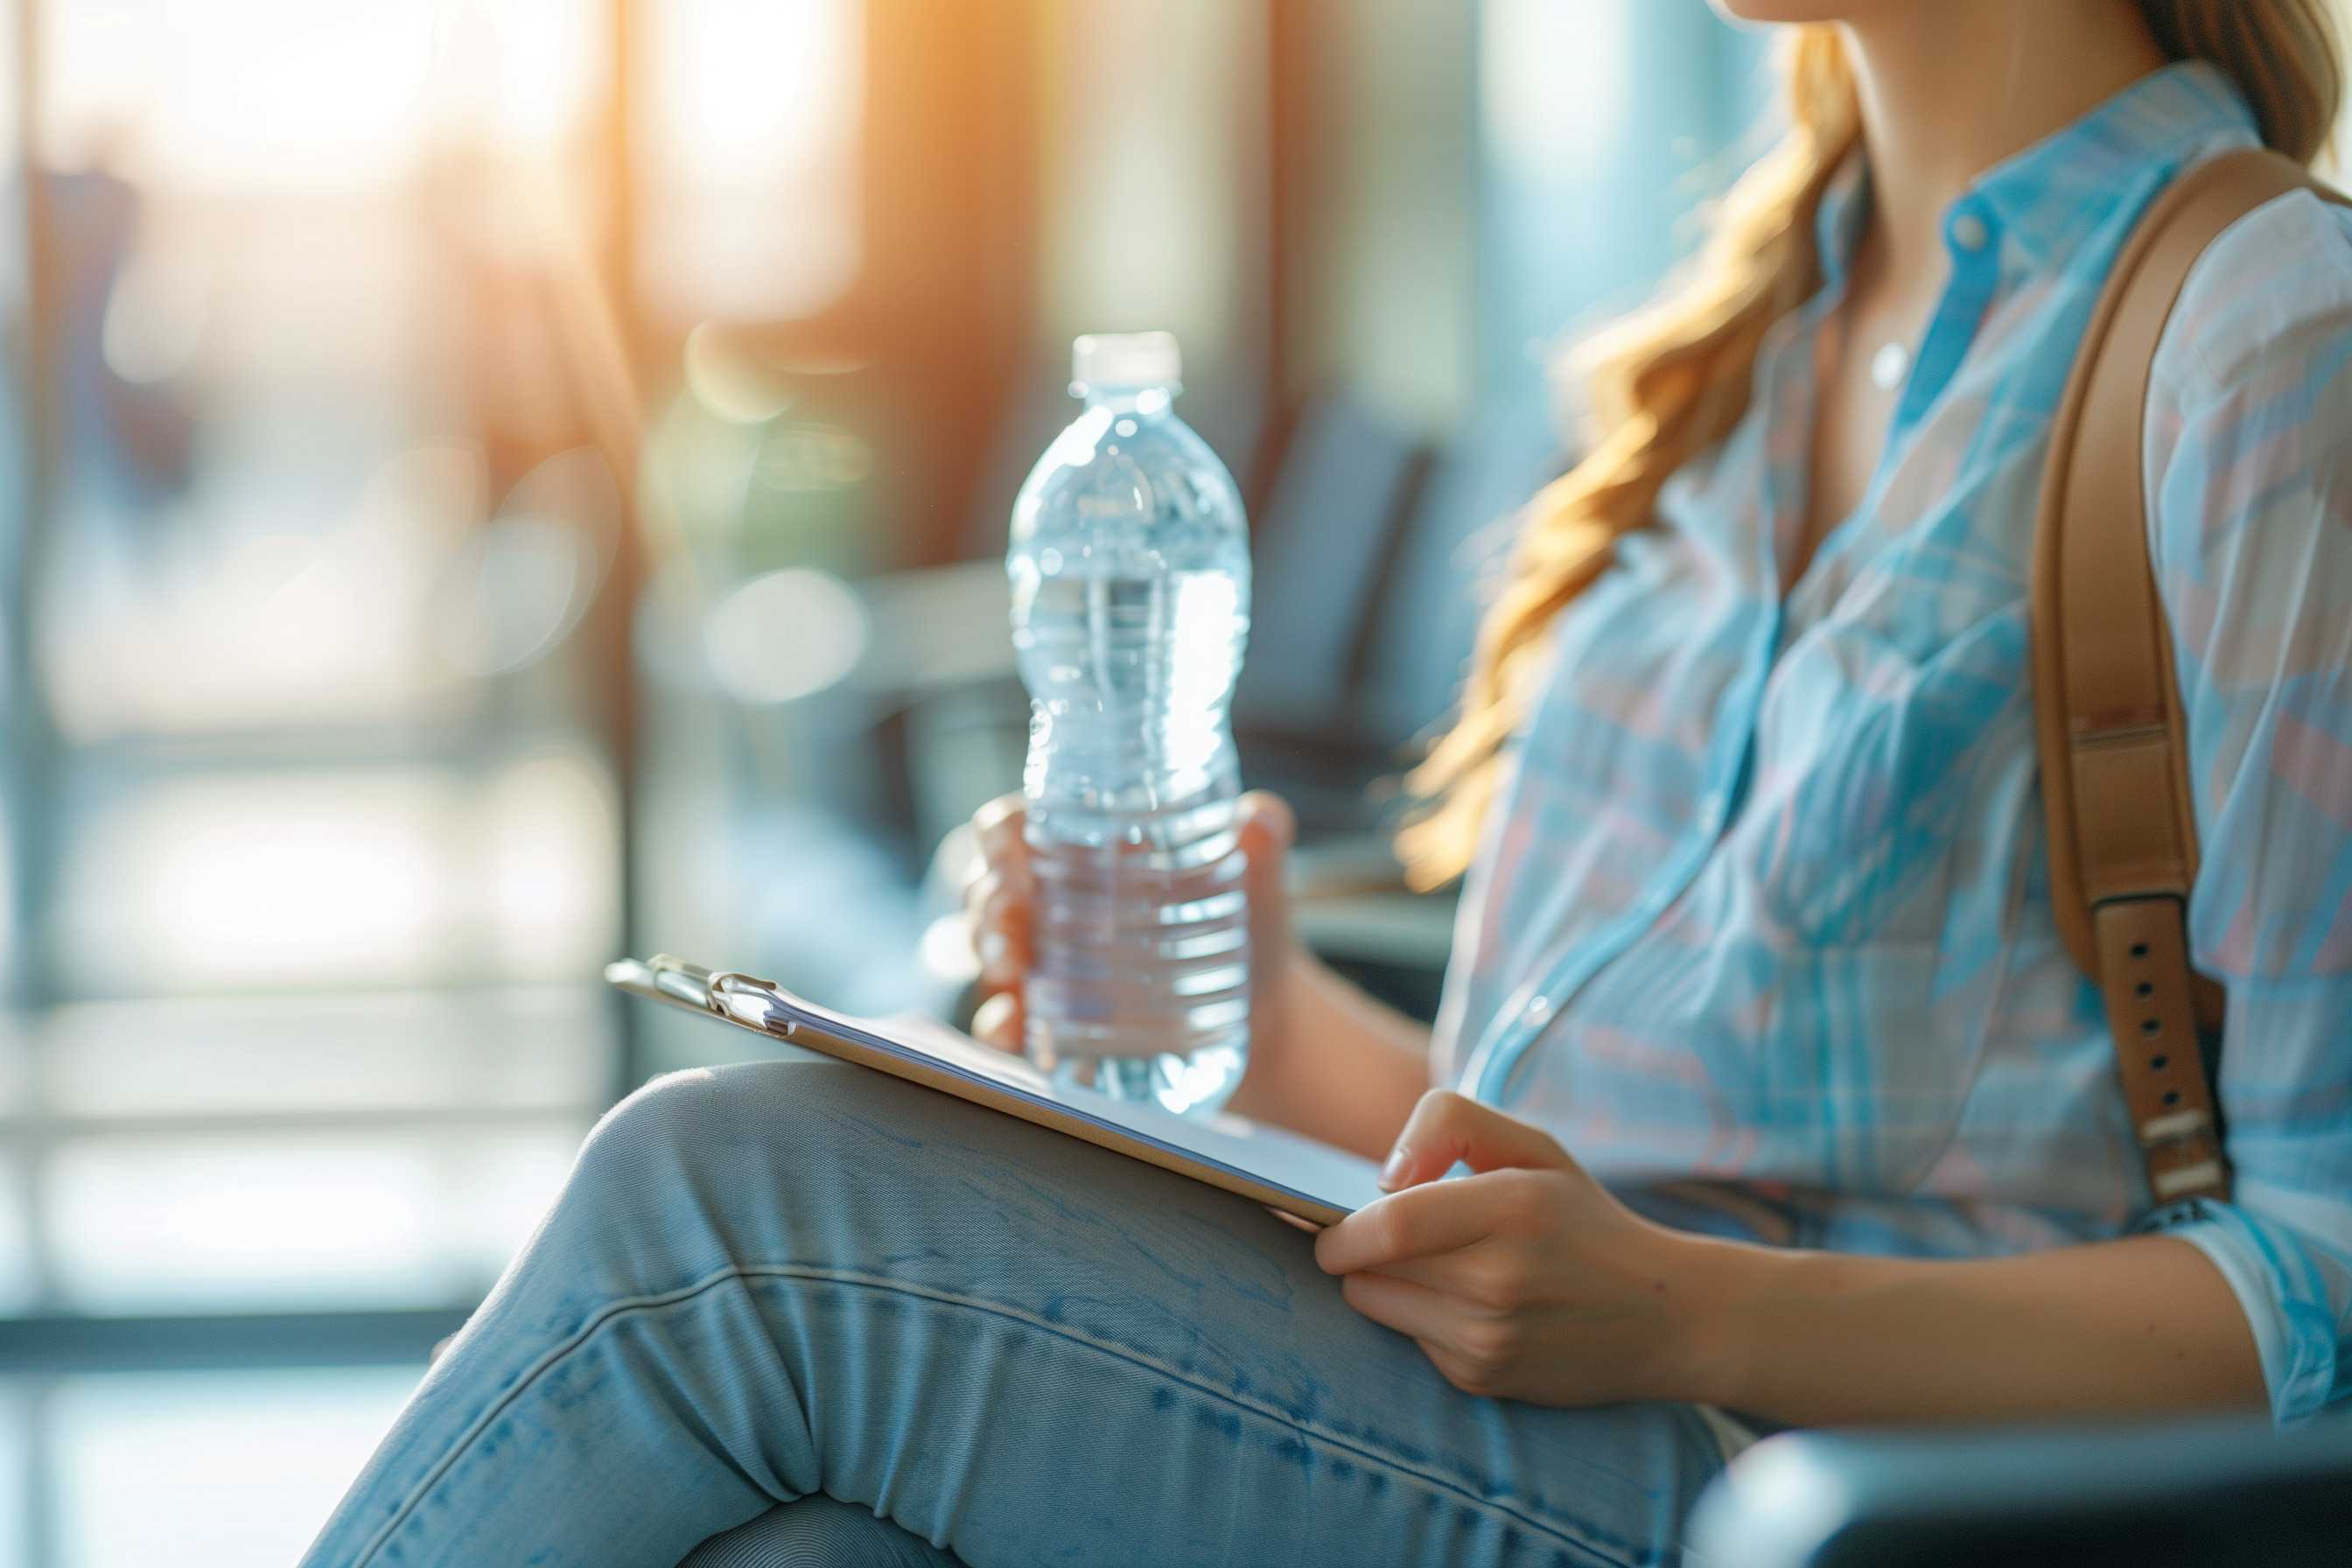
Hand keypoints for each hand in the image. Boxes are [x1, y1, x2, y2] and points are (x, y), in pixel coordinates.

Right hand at [960, 789, 1304, 1065]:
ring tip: (1010, 971)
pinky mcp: (1056, 1021)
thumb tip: (1260, 818)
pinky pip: (1008, 1021)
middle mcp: (1052, 903)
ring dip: (986, 956)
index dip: (998, 836)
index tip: (1012, 852)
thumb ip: (1261, 839)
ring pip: (987, 949)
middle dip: (988, 904)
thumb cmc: (1247, 927)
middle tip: (1013, 924)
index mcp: (1082, 852)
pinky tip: (1015, 1030)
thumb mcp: (1255, 881)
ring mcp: (1048, 964)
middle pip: (989, 888)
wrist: (1261, 1015)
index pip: (1013, 827)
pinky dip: (1002, 1026)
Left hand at [1314, 1090, 1703, 1405]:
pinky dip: (1417, 1317)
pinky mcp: (1481, 1377)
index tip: (1329, 1223)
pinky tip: (1464, 1306)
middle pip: (1369, 1266)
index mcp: (1512, 1208)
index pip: (1390, 1225)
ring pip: (1377, 1304)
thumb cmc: (1582, 1220)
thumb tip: (1386, 1177)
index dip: (1341, 1228)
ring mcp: (1489, 1336)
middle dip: (1353, 1249)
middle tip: (1374, 1235)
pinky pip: (1408, 1338)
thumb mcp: (1533, 1146)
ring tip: (1429, 1266)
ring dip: (1380, 1282)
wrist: (1664, 1317)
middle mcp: (1499, 1279)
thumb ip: (1452, 1124)